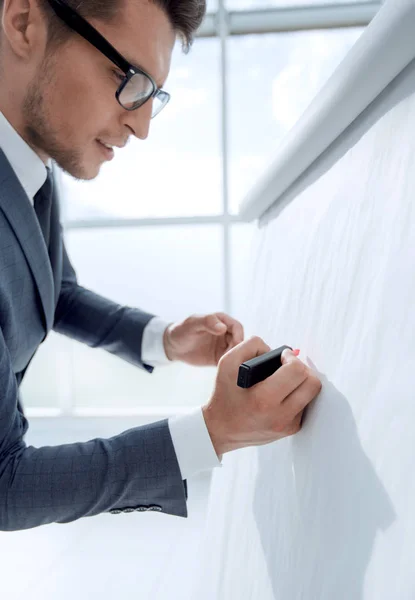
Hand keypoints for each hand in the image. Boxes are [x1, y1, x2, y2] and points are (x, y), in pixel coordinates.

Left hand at [163, 313, 243, 365]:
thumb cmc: (181, 330)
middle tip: (232, 358)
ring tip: (228, 365)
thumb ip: (207, 322)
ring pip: (237, 352)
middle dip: (239, 350)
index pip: (237, 327)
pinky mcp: (219, 357)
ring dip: (236, 358)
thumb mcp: (193, 323)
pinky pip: (230, 362)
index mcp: (221, 321)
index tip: (236, 346)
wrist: (172, 346)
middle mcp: (225, 333)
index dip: (239, 336)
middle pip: (240, 341)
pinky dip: (230, 365)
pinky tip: (225, 369)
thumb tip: (223, 328)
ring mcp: (223, 345)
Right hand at [202, 336, 321, 456]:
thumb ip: (251, 345)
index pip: (297, 371)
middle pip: (312, 383)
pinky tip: (282, 392)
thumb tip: (276, 350)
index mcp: (263, 399)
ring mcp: (286, 425)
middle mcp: (279, 416)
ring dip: (301, 382)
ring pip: (312, 394)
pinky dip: (297, 395)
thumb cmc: (224, 395)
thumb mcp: (227, 363)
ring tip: (286, 378)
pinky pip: (305, 405)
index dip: (291, 358)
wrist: (220, 429)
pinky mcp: (290, 430)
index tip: (282, 357)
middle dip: (301, 369)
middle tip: (287, 366)